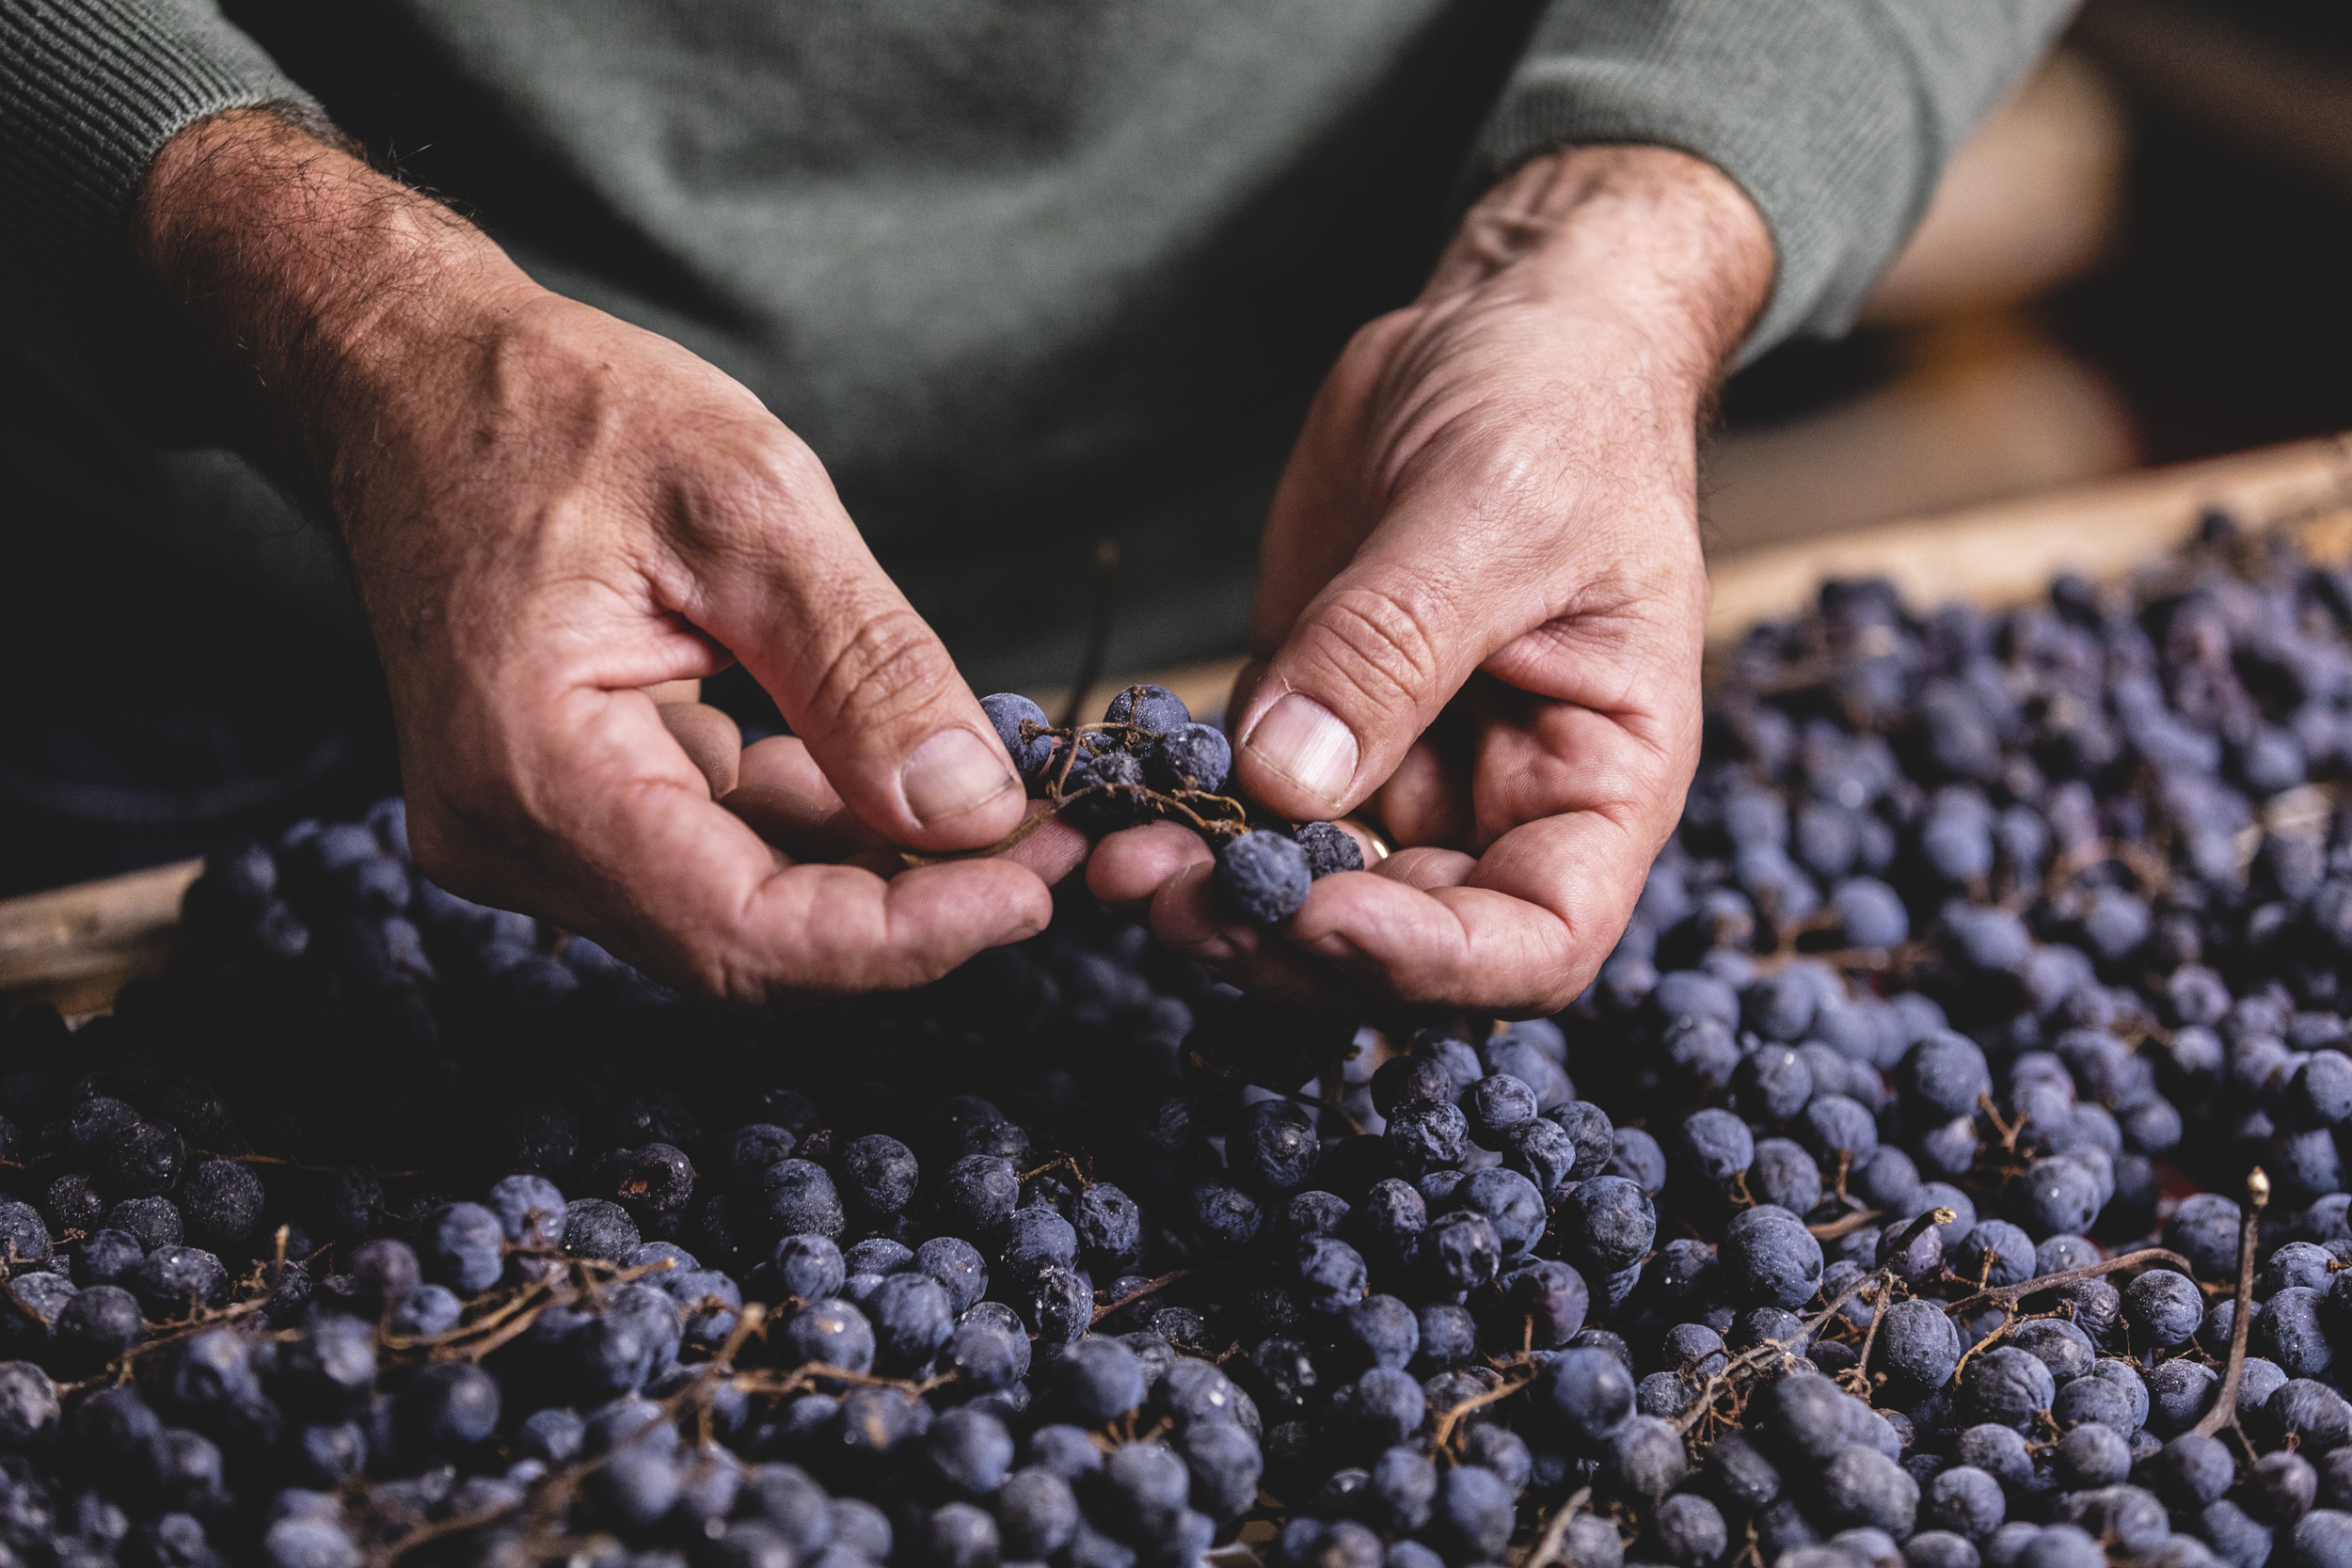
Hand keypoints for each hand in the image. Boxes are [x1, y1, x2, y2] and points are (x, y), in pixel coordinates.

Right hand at [136, 111, 1058, 1001]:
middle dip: (905, 910)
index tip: (1029, 890)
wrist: (414, 379)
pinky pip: (706, 857)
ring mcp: (525, 834)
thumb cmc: (560, 411)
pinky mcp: (559, 811)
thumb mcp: (749, 506)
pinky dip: (807, 825)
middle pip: (749, 943)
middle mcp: (509, 838)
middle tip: (1039, 848)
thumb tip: (973, 811)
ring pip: (738, 909)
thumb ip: (864, 669)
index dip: (907, 937)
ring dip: (867, 868)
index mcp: (535, 773)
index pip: (751, 933)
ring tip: (988, 797)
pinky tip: (882, 767)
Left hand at [1091, 146, 1771, 1014]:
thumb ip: (1394, 649)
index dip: (1432, 960)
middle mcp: (1502, 802)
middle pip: (1403, 940)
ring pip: (1305, 888)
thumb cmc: (1561, 407)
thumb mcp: (1493, 514)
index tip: (1321, 916)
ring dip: (1214, 895)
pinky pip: (1241, 805)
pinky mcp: (1309, 721)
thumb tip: (1290, 782)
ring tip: (1120, 866)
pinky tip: (1113, 806)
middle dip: (1286, 937)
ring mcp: (1399, 770)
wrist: (1507, 324)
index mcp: (1601, 778)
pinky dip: (1179, 821)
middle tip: (1173, 901)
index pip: (1539, 938)